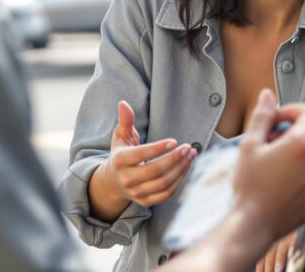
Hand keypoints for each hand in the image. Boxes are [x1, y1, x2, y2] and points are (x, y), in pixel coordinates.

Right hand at [89, 101, 195, 221]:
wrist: (113, 182)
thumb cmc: (122, 153)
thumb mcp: (121, 136)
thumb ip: (125, 121)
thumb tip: (123, 103)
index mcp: (120, 161)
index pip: (141, 155)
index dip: (159, 149)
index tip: (175, 141)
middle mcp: (127, 179)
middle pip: (155, 171)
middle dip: (174, 159)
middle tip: (188, 147)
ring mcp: (136, 192)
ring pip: (163, 183)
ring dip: (181, 169)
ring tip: (191, 155)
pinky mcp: (145, 201)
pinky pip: (166, 193)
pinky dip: (179, 180)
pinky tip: (186, 167)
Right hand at [151, 92, 304, 271]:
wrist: (253, 224)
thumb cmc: (249, 185)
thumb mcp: (249, 145)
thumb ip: (262, 117)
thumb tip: (268, 96)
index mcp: (302, 144)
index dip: (294, 111)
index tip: (279, 119)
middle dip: (299, 131)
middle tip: (274, 140)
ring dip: (304, 151)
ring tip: (279, 160)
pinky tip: (284, 179)